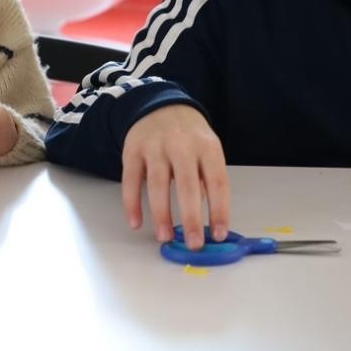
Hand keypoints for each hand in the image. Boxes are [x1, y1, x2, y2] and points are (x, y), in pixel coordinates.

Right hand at [121, 104, 229, 249]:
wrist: (160, 106)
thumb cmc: (189, 137)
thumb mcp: (207, 151)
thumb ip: (207, 181)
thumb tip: (209, 221)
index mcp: (207, 148)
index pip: (218, 182)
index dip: (219, 210)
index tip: (219, 234)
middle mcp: (182, 146)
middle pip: (188, 185)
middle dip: (192, 218)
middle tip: (194, 244)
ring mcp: (156, 147)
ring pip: (158, 184)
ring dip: (162, 214)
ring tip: (165, 237)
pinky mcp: (132, 151)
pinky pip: (131, 181)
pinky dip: (132, 203)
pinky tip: (136, 222)